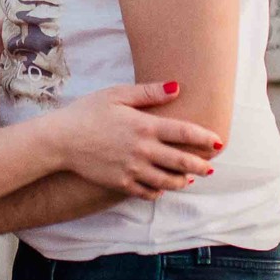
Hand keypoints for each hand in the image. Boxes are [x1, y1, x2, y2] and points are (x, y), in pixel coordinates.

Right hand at [48, 81, 220, 198]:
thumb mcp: (117, 94)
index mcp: (144, 126)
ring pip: (167, 181)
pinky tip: (162, 187)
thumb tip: (177, 87)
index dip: (204, 138)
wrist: (61, 140)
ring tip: (189, 179)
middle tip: (211, 167)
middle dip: (200, 165)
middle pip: (181, 162)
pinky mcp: (121, 183)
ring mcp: (132, 169)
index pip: (184, 133)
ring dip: (182, 181)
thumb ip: (149, 92)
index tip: (218, 142)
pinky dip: (158, 191)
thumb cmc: (88, 111)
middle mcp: (142, 150)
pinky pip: (146, 192)